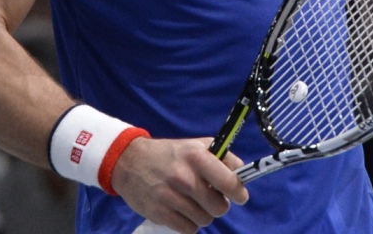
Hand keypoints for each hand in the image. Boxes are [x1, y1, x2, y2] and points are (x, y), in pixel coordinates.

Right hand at [112, 137, 248, 232]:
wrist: (129, 161)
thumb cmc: (170, 154)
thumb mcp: (196, 146)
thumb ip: (222, 158)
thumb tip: (242, 173)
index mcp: (196, 156)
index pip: (228, 181)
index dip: (239, 193)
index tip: (240, 196)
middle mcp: (184, 176)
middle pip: (219, 207)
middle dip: (219, 205)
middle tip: (211, 199)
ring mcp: (169, 196)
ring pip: (204, 220)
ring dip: (203, 214)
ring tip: (193, 203)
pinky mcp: (158, 212)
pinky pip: (188, 229)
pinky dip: (189, 224)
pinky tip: (182, 211)